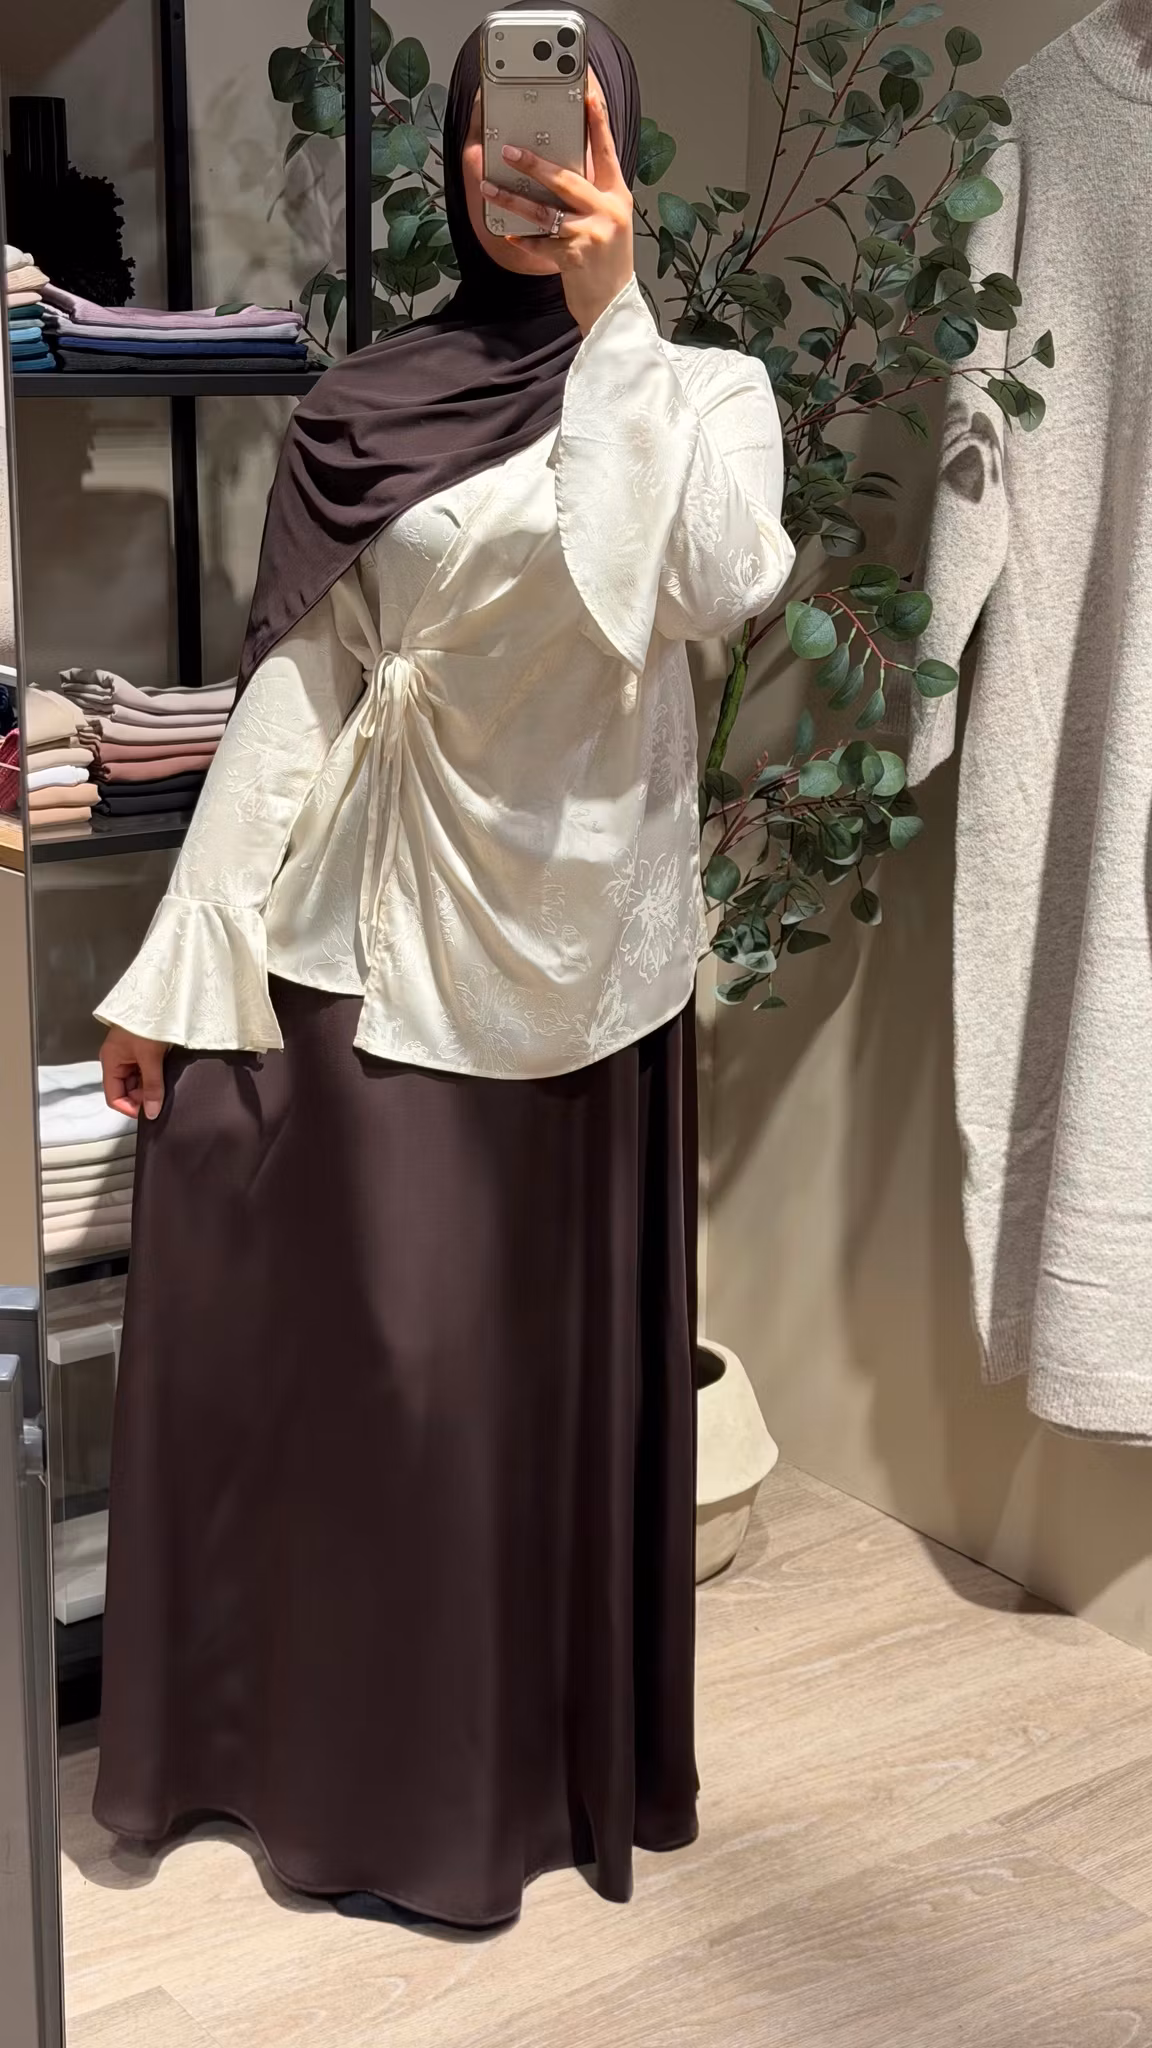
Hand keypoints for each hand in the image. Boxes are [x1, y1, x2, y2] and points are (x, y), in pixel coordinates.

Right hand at [100, 1025, 168, 1120]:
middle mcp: (118, 1060)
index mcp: (111, 1062)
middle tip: (161, 1099)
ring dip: (151, 1087)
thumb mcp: (150, 1058)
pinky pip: (146, 1071)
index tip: (148, 1112)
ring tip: (166, 1086)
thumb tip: (153, 1113)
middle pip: (127, 1090)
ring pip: (138, 1081)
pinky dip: (155, 1077)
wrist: (160, 997)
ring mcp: (130, 1055)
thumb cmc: (147, 1023)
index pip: (114, 1097)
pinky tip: (167, 1076)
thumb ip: (153, 1087)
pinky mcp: (143, 1050)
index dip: (129, 1108)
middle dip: (143, 1098)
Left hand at [481, 86, 633, 334]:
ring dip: (513, 198)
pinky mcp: (574, 257)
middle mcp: (607, 211)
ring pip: (544, 211)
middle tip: (509, 149)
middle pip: (565, 178)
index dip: (597, 121)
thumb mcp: (609, 223)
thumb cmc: (608, 264)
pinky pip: (539, 243)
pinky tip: (507, 232)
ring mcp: (590, 234)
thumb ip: (591, 197)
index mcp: (617, 197)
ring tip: (490, 187)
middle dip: (534, 163)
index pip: (606, 151)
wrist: (615, 308)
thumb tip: (559, 174)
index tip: (586, 94)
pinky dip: (522, 238)